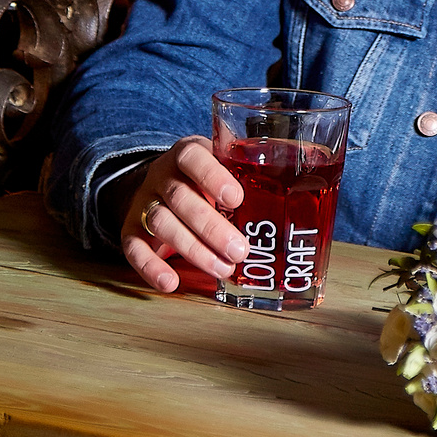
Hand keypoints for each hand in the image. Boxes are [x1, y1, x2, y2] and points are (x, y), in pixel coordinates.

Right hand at [116, 137, 246, 291]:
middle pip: (180, 198)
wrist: (160, 185)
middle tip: (240, 250)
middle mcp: (161, 176)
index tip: (236, 198)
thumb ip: (253, 171)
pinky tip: (171, 282)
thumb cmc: (206, 179)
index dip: (212, 177)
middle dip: (211, 227)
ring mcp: (144, 202)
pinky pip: (134, 249)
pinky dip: (150, 268)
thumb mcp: (225, 164)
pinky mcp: (131, 229)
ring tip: (223, 269)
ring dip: (193, 250)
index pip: (193, 158)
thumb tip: (304, 178)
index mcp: (187, 154)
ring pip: (161, 223)